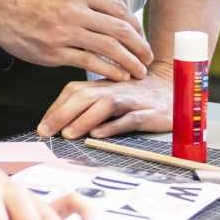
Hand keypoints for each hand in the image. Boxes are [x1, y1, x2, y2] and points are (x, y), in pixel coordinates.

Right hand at [0, 0, 153, 79]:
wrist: (0, 6)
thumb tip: (118, 1)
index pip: (119, 9)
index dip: (136, 25)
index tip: (141, 37)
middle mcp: (73, 10)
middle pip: (119, 29)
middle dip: (140, 46)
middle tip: (148, 57)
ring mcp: (64, 32)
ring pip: (108, 48)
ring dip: (129, 62)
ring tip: (139, 71)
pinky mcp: (54, 52)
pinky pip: (88, 62)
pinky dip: (108, 70)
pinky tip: (118, 76)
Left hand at [36, 74, 170, 138]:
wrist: (177, 88)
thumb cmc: (138, 96)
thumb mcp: (112, 97)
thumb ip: (89, 106)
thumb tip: (59, 124)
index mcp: (103, 85)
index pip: (74, 90)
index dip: (56, 107)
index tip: (42, 126)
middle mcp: (116, 89)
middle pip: (85, 96)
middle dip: (62, 113)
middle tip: (45, 131)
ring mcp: (134, 100)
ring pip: (106, 105)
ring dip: (85, 119)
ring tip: (68, 134)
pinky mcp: (151, 113)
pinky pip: (131, 118)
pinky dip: (115, 125)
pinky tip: (100, 135)